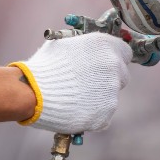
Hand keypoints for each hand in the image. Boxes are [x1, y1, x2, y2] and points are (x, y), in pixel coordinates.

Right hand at [10, 32, 132, 134]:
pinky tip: (76, 109)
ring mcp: (112, 92)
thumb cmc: (46, 67)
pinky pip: (104, 115)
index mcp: (105, 46)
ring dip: (98, 97)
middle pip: (121, 75)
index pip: (125, 52)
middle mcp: (113, 67)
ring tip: (76, 97)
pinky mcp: (106, 114)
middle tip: (87, 83)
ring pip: (111, 96)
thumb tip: (89, 51)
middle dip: (108, 79)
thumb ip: (85, 48)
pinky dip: (93, 114)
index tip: (105, 65)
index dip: (114, 58)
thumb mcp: (66, 44)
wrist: (34, 93)